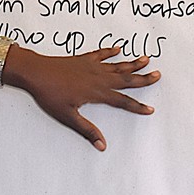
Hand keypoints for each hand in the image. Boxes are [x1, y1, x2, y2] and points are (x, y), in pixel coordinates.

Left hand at [3, 45, 158, 149]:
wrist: (35, 72)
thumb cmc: (49, 94)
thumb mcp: (67, 116)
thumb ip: (86, 130)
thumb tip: (102, 145)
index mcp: (96, 93)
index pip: (122, 102)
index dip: (137, 107)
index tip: (150, 109)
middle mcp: (98, 78)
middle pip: (126, 79)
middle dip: (143, 79)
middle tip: (158, 75)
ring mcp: (91, 66)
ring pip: (117, 65)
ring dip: (132, 63)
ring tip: (146, 59)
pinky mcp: (83, 59)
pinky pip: (101, 54)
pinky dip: (110, 52)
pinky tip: (118, 49)